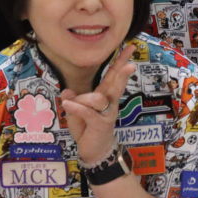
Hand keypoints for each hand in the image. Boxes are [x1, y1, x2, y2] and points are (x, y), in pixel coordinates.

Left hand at [62, 45, 135, 165]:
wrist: (94, 151)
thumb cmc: (87, 128)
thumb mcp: (76, 111)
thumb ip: (72, 99)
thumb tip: (66, 91)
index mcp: (104, 94)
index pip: (113, 74)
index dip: (121, 60)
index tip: (131, 47)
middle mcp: (108, 102)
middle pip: (116, 83)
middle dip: (122, 73)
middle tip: (131, 64)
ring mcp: (107, 113)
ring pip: (97, 98)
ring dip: (82, 99)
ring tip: (70, 103)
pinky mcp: (101, 124)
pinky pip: (88, 112)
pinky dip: (76, 107)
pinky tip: (67, 104)